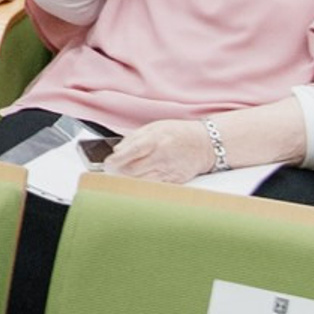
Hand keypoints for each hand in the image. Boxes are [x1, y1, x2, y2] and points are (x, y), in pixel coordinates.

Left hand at [105, 118, 219, 182]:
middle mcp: (162, 156)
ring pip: (141, 181)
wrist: (206, 144)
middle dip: (118, 172)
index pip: (132, 151)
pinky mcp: (174, 181)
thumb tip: (118, 150)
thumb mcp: (156, 127)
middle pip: (133, 170)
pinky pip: (153, 187)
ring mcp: (168, 171)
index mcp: (156, 139)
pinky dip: (143, 185)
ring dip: (128, 180)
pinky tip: (138, 181)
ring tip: (122, 176)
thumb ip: (134, 138)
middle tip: (111, 171)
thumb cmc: (180, 133)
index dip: (117, 159)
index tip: (107, 163)